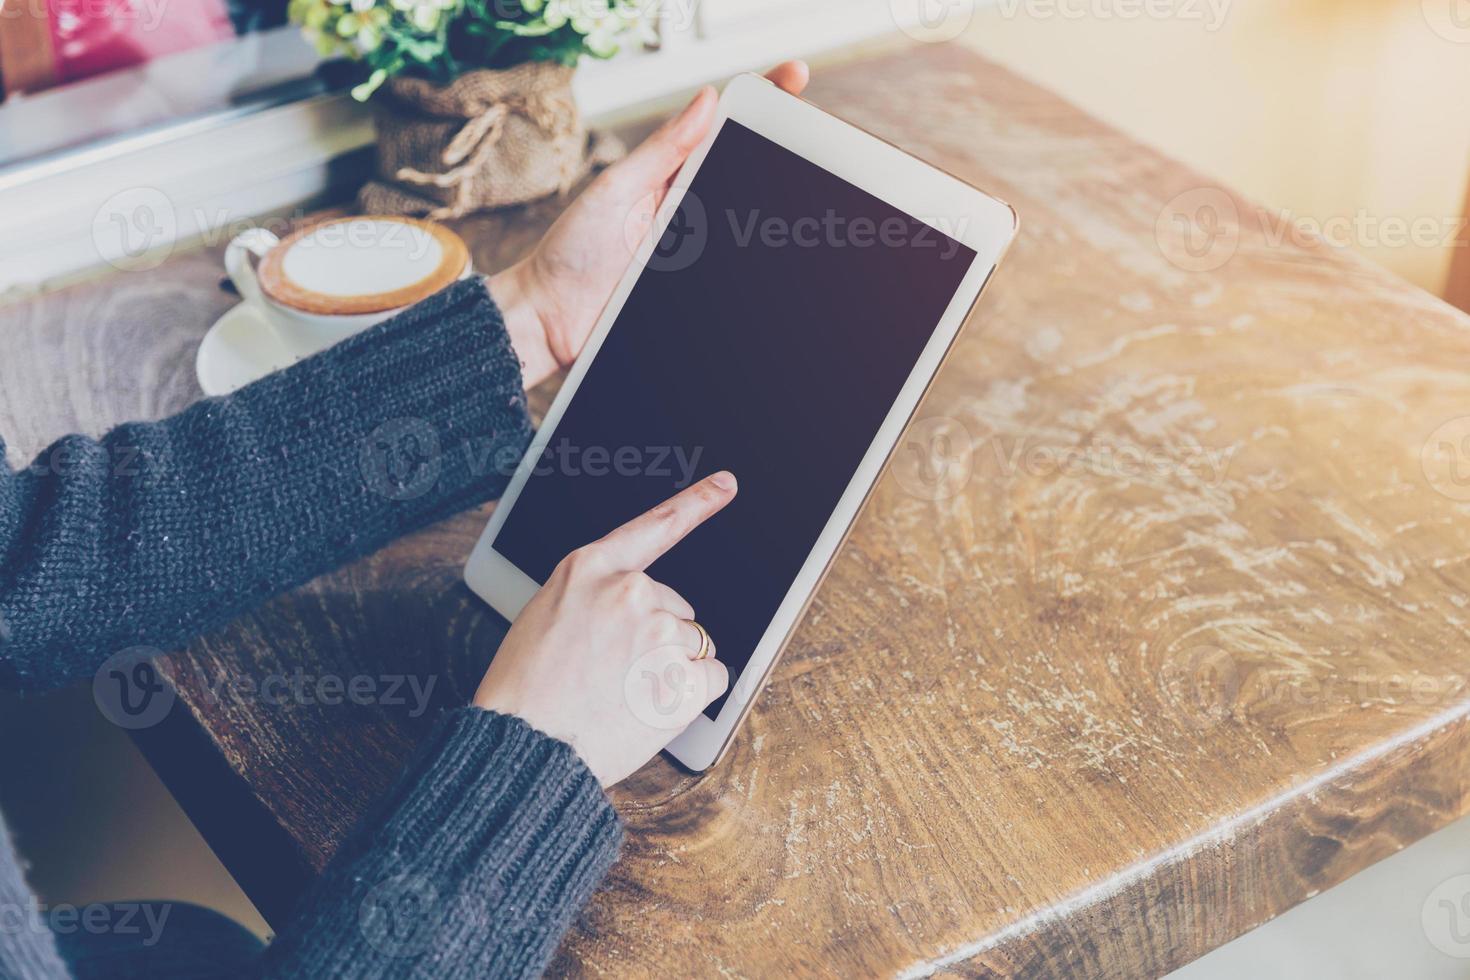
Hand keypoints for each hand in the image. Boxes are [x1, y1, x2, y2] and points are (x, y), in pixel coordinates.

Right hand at [472, 472, 737, 785]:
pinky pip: (714, 678)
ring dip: (672, 669)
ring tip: (624, 697)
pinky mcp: (685, 677)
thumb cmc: (524, 693)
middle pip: (675, 607)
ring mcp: (661, 632)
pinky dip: (693, 696)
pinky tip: (653, 709)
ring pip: (693, 644)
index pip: (655, 525)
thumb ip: (594, 601)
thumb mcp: (545, 618)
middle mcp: (631, 590)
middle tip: (616, 674)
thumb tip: (637, 613)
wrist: (524, 747)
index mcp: (590, 568)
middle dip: (657, 637)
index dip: (697, 502)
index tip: (727, 484)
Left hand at [491, 62, 809, 387]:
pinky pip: (739, 282)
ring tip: (806, 197)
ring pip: (751, 232)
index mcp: (673, 178)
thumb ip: (661, 150)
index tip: (792, 79)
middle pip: (751, 177)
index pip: (725, 133)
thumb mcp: (616, 190)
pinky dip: (759, 270)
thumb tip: (706, 101)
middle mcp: (693, 213)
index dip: (762, 103)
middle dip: (787, 154)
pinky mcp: (701, 291)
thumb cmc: (570, 253)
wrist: (549, 320)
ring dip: (778, 217)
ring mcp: (701, 254)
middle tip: (811, 132)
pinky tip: (778, 256)